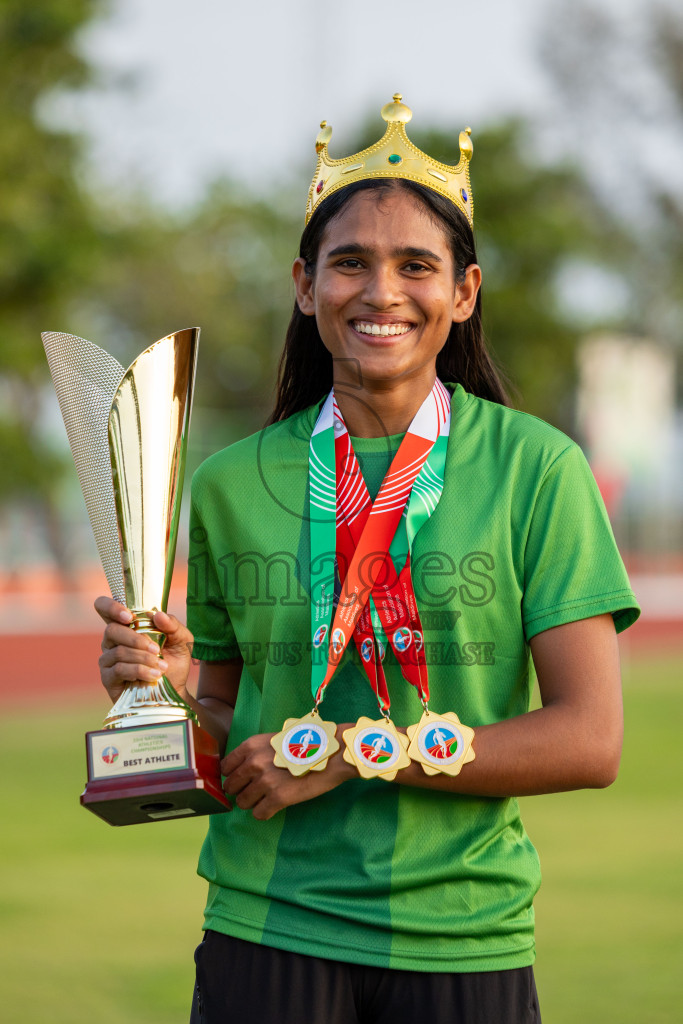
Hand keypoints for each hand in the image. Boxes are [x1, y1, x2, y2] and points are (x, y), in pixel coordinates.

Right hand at [95, 596, 193, 704]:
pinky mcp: (108, 678)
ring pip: (119, 651)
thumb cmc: (174, 662)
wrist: (175, 690)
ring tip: (162, 666)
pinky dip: (139, 671)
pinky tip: (153, 675)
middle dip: (136, 639)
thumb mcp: (182, 640)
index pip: (104, 608)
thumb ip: (173, 625)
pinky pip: (119, 669)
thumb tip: (157, 615)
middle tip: (157, 649)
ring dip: (143, 658)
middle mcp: (113, 640)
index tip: (128, 616)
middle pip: (111, 630)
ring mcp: (108, 659)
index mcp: (127, 626)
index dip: (111, 607)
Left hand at [221, 732, 353, 820]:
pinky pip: (259, 814)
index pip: (225, 768)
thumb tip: (241, 771)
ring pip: (243, 802)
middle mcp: (254, 763)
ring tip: (267, 798)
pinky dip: (265, 812)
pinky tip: (275, 806)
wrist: (331, 752)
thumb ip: (255, 753)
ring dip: (253, 803)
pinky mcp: (278, 798)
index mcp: (251, 746)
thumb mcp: (273, 740)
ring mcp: (265, 781)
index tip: (242, 780)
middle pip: (231, 787)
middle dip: (241, 791)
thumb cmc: (305, 745)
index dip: (233, 775)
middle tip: (256, 791)